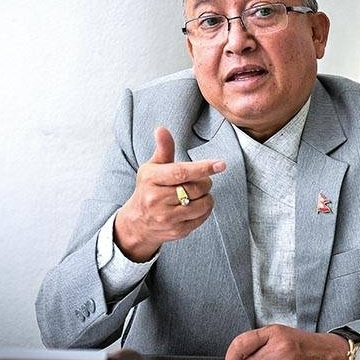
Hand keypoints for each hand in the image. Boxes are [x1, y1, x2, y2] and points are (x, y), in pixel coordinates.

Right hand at [114, 126, 225, 261]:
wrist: (138, 223)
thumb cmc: (148, 189)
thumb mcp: (152, 168)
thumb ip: (163, 149)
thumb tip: (162, 129)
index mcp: (151, 179)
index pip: (181, 172)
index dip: (203, 167)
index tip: (220, 164)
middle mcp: (156, 200)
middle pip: (195, 188)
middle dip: (205, 182)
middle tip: (202, 180)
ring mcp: (166, 218)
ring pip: (202, 204)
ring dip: (207, 196)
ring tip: (199, 193)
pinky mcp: (176, 231)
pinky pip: (201, 218)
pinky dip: (205, 210)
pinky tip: (196, 205)